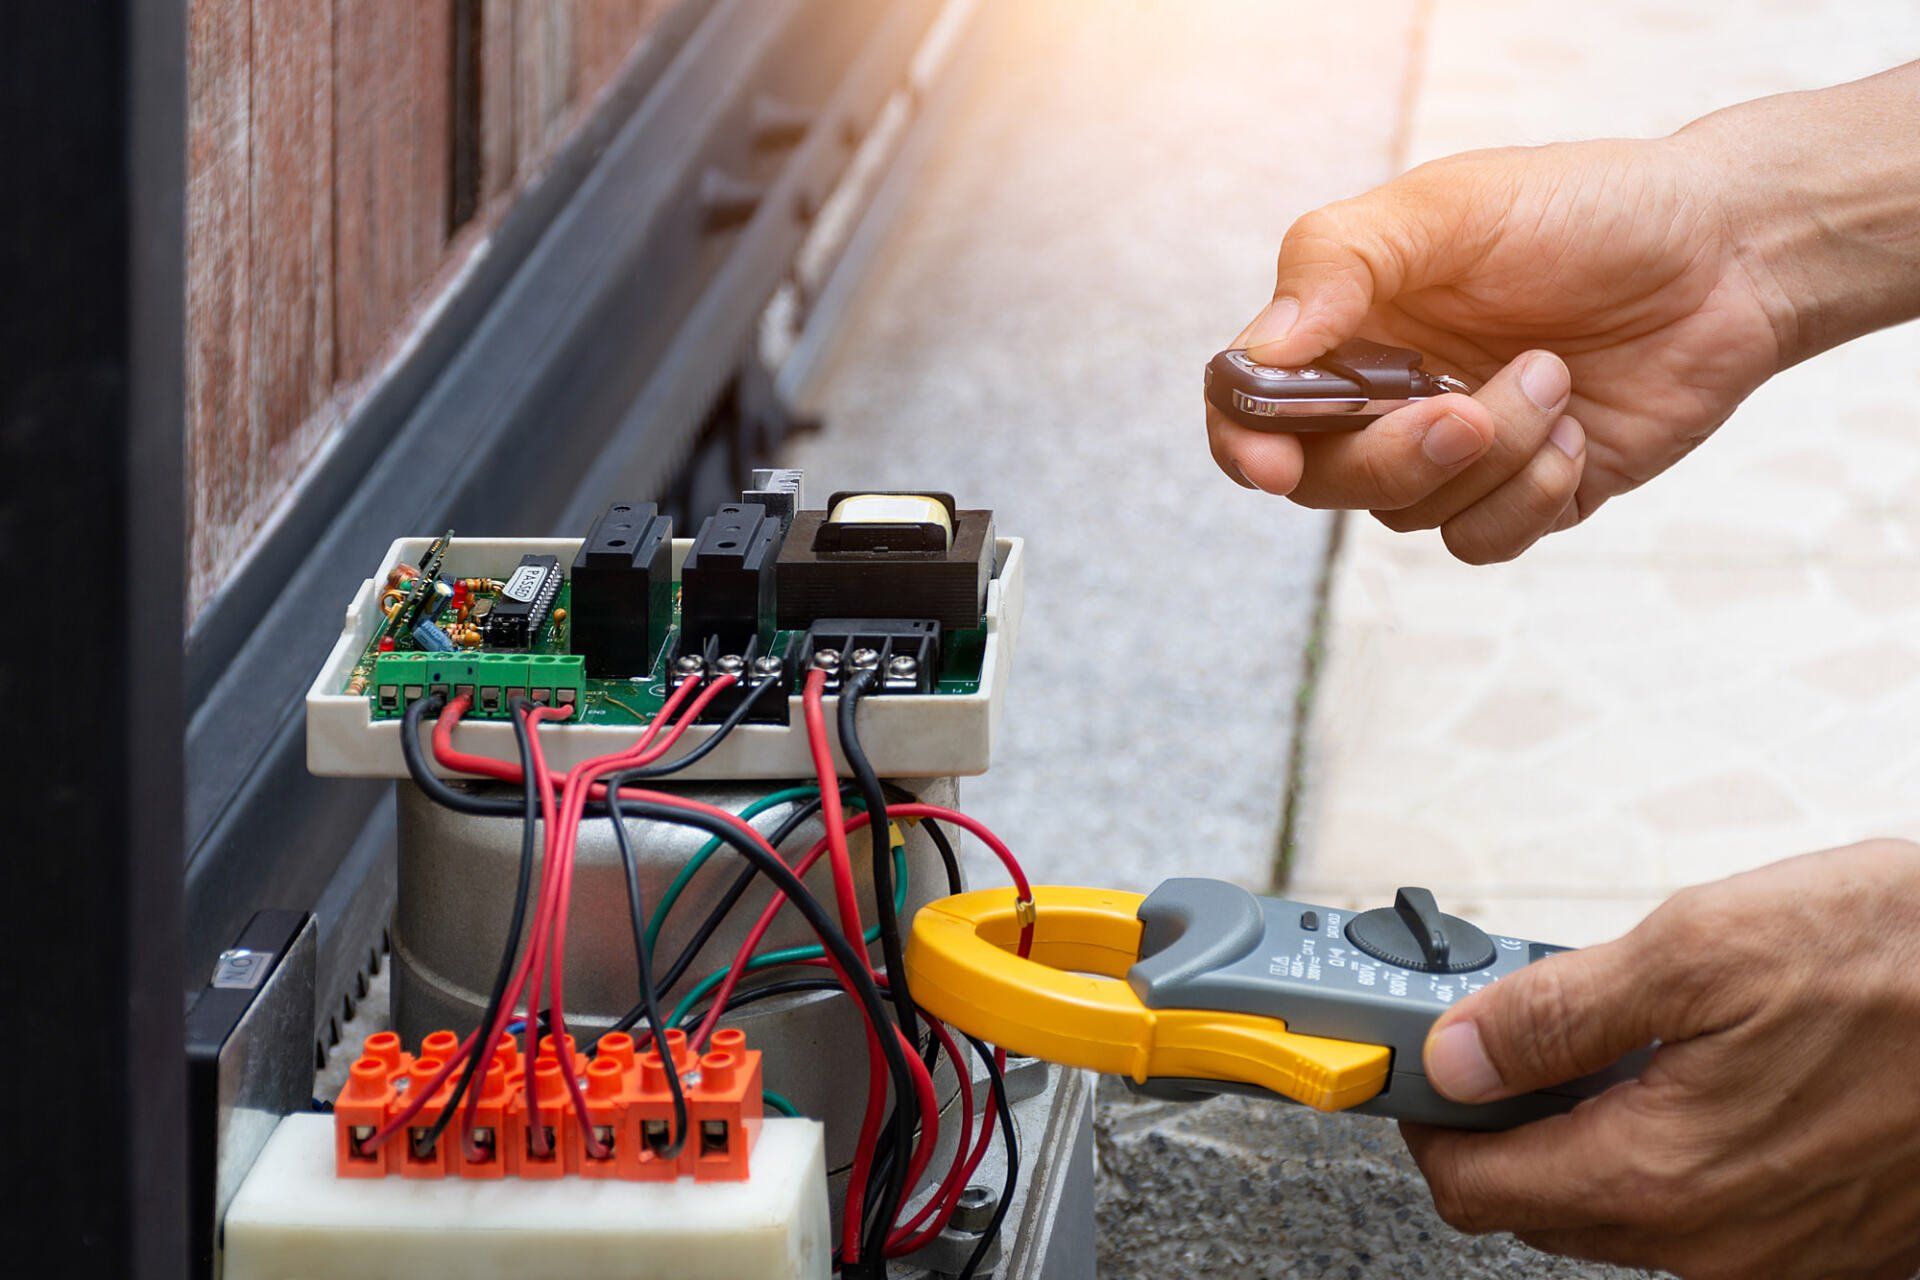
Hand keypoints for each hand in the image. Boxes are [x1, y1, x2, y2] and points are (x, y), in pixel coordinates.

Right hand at [1207, 132, 1789, 562]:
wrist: (1731, 254)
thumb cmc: (1584, 211)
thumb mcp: (1447, 208)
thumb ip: (1337, 266)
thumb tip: (1259, 355)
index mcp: (1347, 323)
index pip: (1249, 402)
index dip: (1243, 440)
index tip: (1272, 461)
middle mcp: (1385, 394)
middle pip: (1323, 478)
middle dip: (1391, 457)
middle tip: (1464, 412)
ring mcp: (1452, 452)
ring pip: (1408, 513)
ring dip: (1492, 456)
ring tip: (1555, 376)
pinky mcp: (1521, 496)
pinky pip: (1481, 541)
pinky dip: (1532, 493)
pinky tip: (1578, 429)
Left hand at [1401, 839, 1919, 1279]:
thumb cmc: (1905, 963)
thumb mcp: (1703, 949)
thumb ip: (1556, 1013)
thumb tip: (1451, 1051)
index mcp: (1657, 1177)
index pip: (1473, 1185)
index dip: (1426, 1113)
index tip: (1413, 1054)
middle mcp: (1709, 1243)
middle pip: (1538, 1198)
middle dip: (1501, 1113)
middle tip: (1508, 1017)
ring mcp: (1772, 1253)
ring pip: (1618, 1202)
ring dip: (1584, 1121)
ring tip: (1612, 1023)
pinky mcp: (1824, 1239)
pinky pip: (1700, 1205)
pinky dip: (1664, 1139)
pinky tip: (1696, 1064)